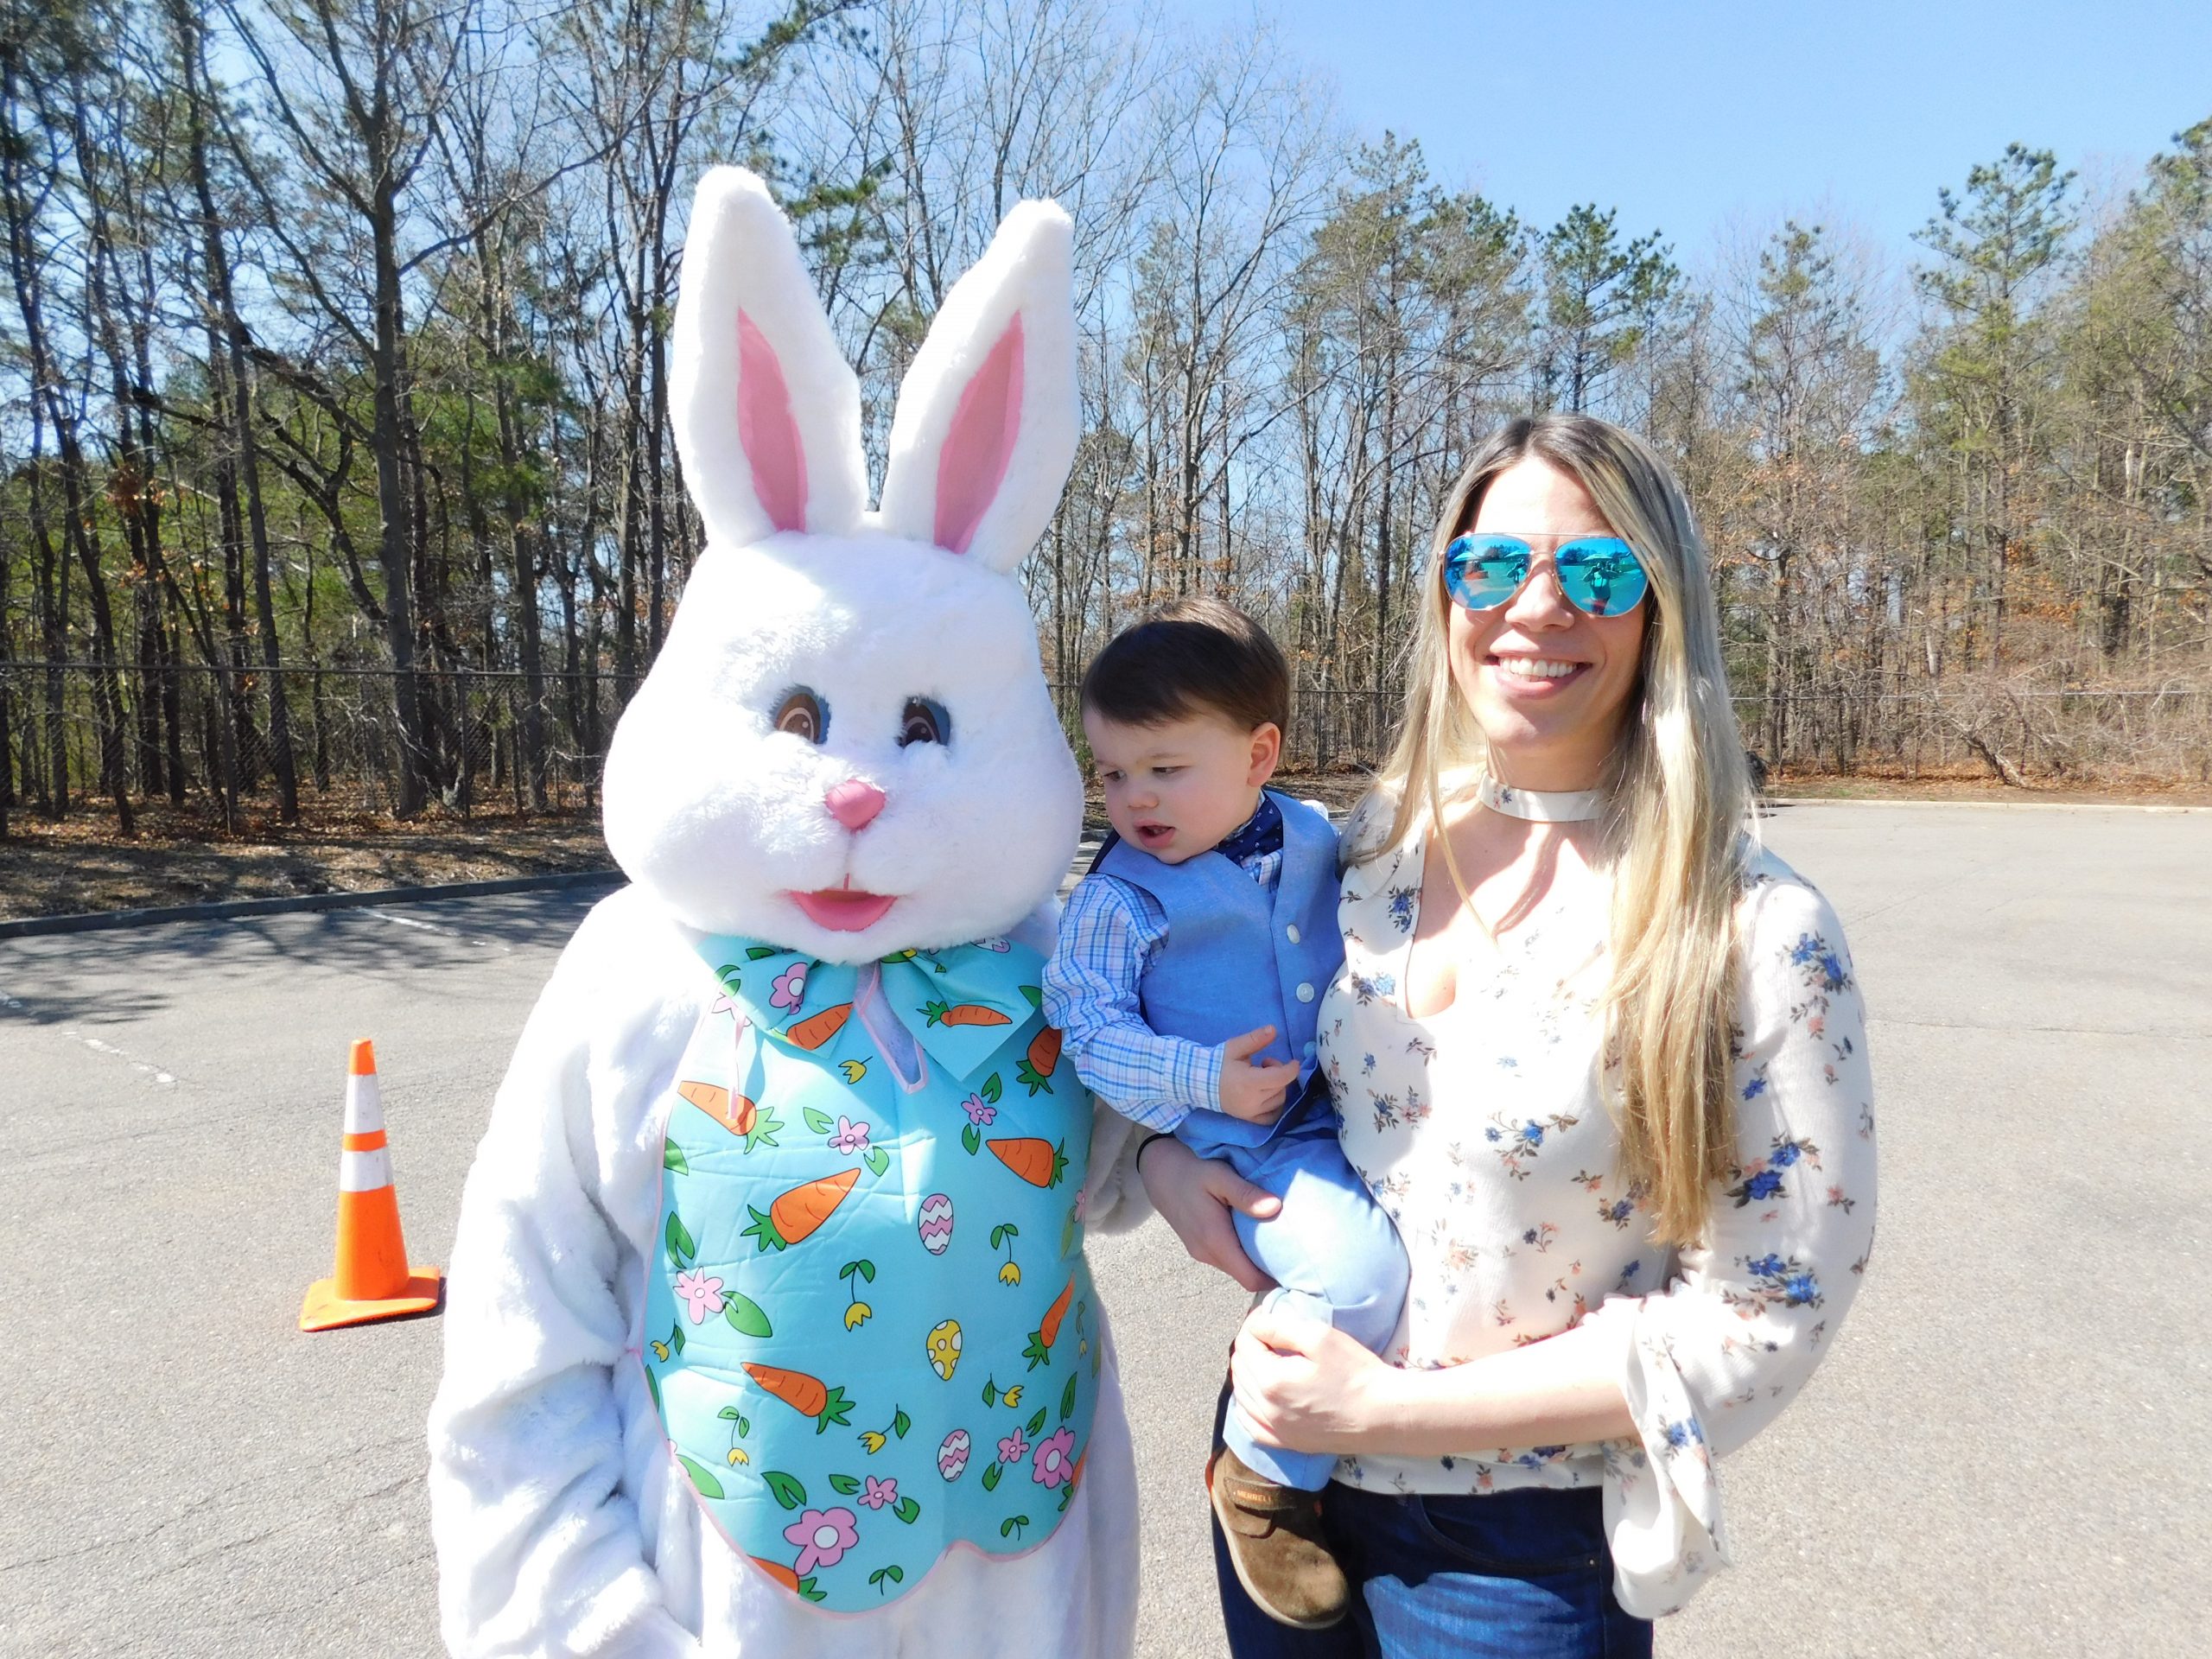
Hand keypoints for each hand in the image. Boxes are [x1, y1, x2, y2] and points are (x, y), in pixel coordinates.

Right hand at [1135, 1134, 1280, 1292]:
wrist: (1159, 1170)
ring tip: (1278, 1244)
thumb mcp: (1220, 1176)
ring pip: (1235, 1267)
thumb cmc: (1191, 1170)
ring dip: (1254, 1261)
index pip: (1250, 1279)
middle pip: (1244, 1276)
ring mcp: (1200, 1251)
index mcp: (1215, 1240)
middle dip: (1268, 1271)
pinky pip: (1226, 1258)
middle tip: (1295, 1256)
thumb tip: (1275, 1208)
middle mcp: (1206, 1253)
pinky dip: (1242, 1253)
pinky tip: (1254, 1236)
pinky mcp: (1197, 1246)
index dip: (1274, 1281)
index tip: (1298, 1272)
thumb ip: (1246, 1194)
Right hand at [1216, 1026, 1302, 1123]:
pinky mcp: (1249, 1119)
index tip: (1293, 1061)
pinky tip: (1269, 1095)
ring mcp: (1251, 1112)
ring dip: (1277, 1087)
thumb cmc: (1218, 1063)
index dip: (1291, 1069)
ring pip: (1279, 1100)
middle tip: (1264, 1064)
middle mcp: (1252, 1100)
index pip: (1280, 1078)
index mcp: (1248, 1082)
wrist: (1200, 1082)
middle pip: (1281, 1087)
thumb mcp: (1235, 1047)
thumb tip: (1274, 1029)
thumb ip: (1256, 1039)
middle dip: (1278, 1073)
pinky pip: (1272, 1116)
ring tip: (1261, 1078)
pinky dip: (1276, 1106)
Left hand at [1230, 1302, 1405, 1455]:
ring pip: (1241, 1397)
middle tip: (1268, 1335)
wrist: (1382, 1415)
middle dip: (1248, 1347)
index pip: (1245, 1344)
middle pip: (1239, 1369)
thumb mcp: (1320, 1337)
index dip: (1253, 1325)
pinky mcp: (1287, 1444)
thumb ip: (1280, 1327)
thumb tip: (1255, 1324)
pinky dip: (1248, 1407)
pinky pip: (1251, 1426)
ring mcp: (1275, 1431)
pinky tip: (1257, 1398)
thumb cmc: (1355, 1373)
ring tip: (1265, 1360)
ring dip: (1247, 1374)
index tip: (1267, 1317)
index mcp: (1271, 1381)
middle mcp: (1266, 1409)